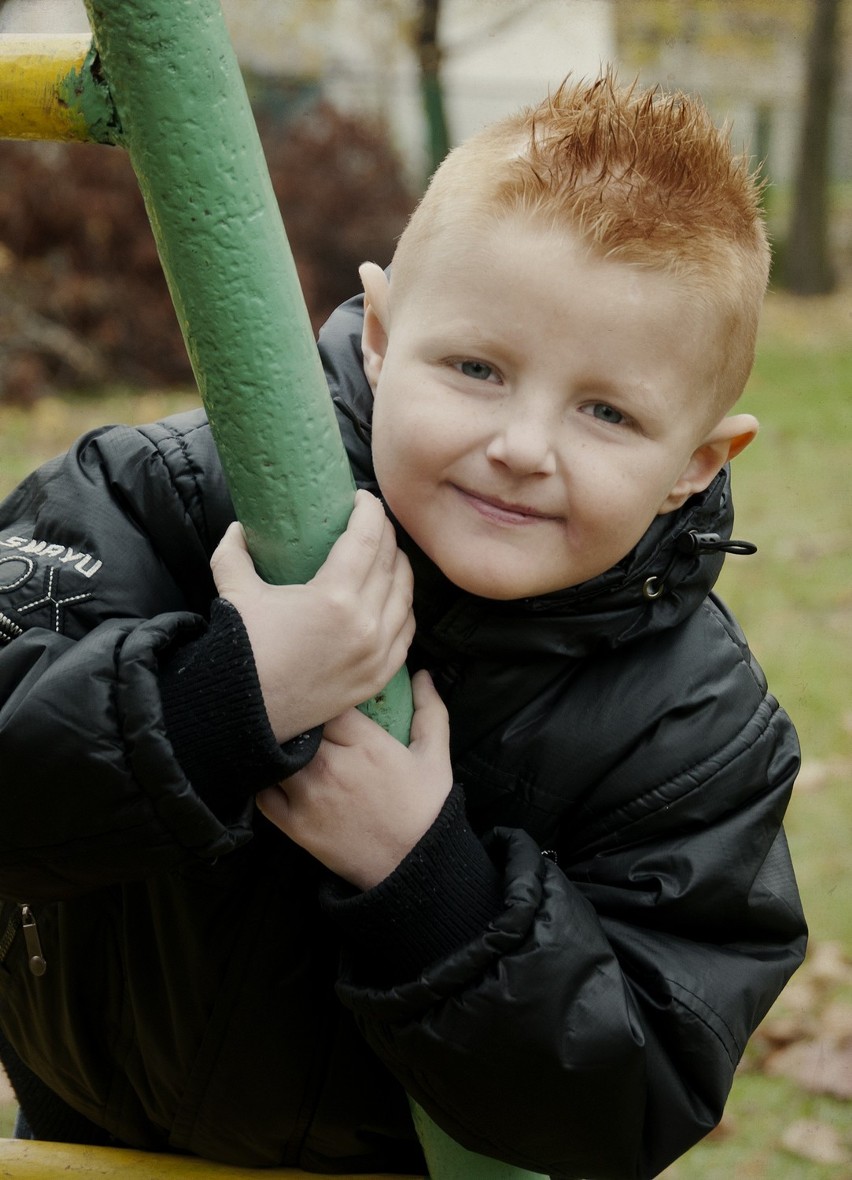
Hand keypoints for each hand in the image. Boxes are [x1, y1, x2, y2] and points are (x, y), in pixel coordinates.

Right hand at [210, 490, 414, 741]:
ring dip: (399, 568)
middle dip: (385, 535)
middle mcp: (365, 624)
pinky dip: (405, 608)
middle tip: (372, 523)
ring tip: (386, 555)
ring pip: (406, 596)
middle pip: (391, 562)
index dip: (370, 511)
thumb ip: (235, 552)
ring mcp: (376, 654)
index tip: (363, 498)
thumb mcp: (234, 591)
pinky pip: (407, 633)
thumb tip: (239, 528)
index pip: (368, 538)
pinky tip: (395, 597)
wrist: (243, 714)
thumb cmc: (239, 650)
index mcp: (334, 597)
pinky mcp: (377, 677)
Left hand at [256, 671, 452, 889]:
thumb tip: (423, 674)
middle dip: (301, 716)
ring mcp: (308, 796)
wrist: (414, 870)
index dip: (324, 694)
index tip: (327, 694)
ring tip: (287, 740)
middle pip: (297, 723)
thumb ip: (430, 710)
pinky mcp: (293, 825)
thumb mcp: (435, 756)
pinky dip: (265, 780)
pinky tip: (278, 774)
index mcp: (364, 744)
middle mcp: (331, 766)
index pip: (327, 701)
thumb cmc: (426, 811)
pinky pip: (262, 793)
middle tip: (304, 713)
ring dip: (280, 745)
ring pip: (275, 753)